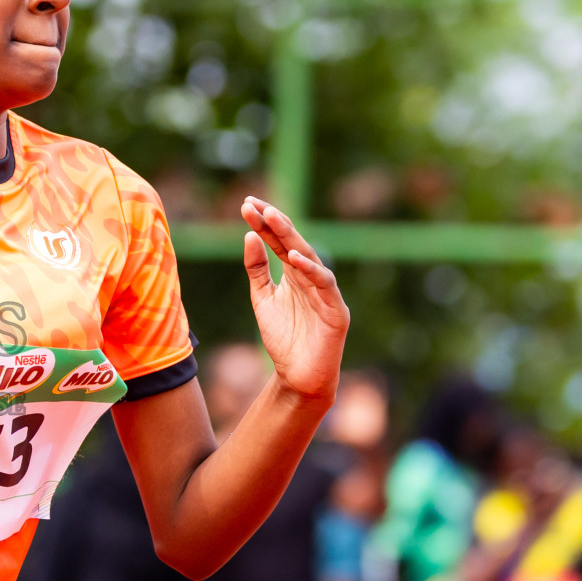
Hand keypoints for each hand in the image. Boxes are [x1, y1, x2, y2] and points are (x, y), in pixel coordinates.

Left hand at [240, 197, 348, 400]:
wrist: (297, 376)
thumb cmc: (283, 338)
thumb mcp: (262, 298)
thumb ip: (257, 270)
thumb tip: (249, 236)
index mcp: (294, 273)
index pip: (278, 242)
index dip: (264, 223)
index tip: (246, 204)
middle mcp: (311, 277)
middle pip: (293, 243)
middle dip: (275, 223)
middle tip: (257, 205)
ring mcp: (325, 292)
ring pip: (310, 258)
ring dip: (292, 238)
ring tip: (273, 219)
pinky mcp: (335, 310)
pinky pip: (325, 285)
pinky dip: (311, 269)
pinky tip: (295, 257)